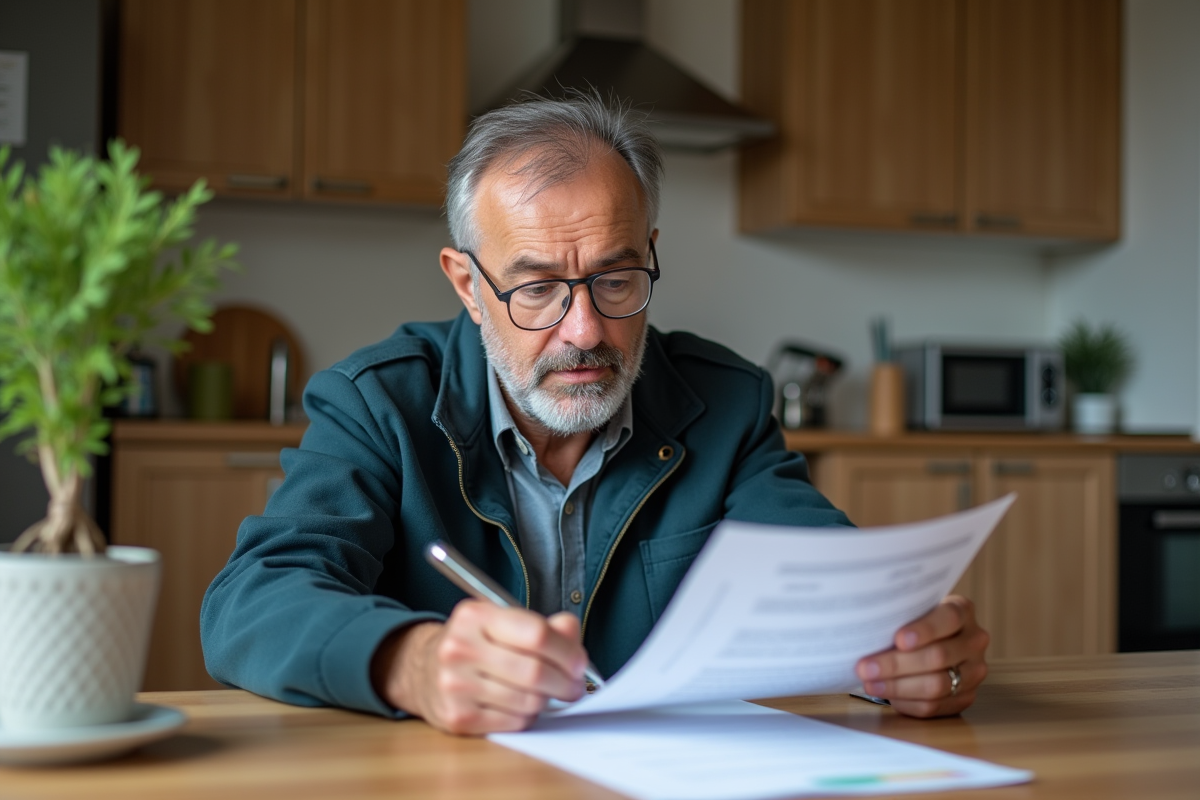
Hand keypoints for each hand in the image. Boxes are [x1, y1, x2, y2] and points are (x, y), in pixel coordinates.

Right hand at [372, 600, 587, 734]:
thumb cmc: (474, 643)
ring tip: (542, 693)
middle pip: (535, 672)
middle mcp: (460, 648)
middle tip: (573, 686)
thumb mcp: (502, 621)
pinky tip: (518, 705)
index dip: (567, 652)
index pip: (536, 634)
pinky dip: (526, 717)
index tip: (579, 663)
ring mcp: (455, 685)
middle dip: (565, 683)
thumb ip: (544, 625)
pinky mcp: (457, 717)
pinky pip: (514, 722)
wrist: (421, 670)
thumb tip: (572, 635)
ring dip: (545, 700)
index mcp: (475, 615)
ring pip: (528, 701)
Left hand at [854, 595, 988, 717]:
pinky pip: (935, 706)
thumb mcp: (911, 609)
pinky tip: (887, 695)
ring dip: (898, 686)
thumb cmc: (913, 621)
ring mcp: (974, 671)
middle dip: (896, 664)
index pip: (949, 618)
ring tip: (870, 683)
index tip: (898, 639)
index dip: (924, 630)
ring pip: (937, 685)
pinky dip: (907, 702)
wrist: (930, 641)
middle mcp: (974, 640)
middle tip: (866, 667)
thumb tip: (867, 627)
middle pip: (938, 656)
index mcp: (962, 610)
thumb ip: (900, 614)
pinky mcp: (966, 697)